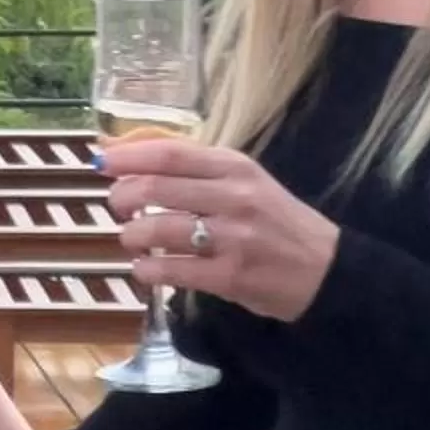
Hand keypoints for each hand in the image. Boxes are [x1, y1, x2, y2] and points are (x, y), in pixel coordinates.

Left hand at [104, 135, 337, 323]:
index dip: (130, 156)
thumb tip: (130, 152)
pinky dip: (150, 270)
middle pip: (159, 188)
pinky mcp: (231, 277)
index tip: (102, 159)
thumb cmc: (276, 219)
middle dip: (124, 197)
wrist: (326, 270)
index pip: (171, 153)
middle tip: (115, 205)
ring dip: (133, 235)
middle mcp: (233, 197)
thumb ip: (195, 168)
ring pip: (162, 229)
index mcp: (235, 166)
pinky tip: (145, 269)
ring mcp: (233, 238)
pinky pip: (176, 270)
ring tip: (130, 238)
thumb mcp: (244, 180)